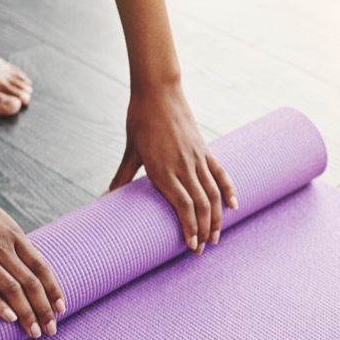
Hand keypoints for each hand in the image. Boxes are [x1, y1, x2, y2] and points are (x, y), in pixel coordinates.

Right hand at [0, 171, 64, 337]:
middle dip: (44, 309)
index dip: (54, 290)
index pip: (41, 267)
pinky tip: (9, 319)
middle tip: (52, 330)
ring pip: (12, 288)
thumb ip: (10, 241)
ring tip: (34, 332)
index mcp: (14, 235)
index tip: (62, 309)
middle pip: (31, 282)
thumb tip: (21, 263)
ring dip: (26, 313)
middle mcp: (2, 246)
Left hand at [109, 82, 237, 251]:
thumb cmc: (140, 120)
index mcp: (162, 170)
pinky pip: (220, 173)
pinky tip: (235, 206)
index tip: (191, 246)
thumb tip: (103, 198)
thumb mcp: (130, 151)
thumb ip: (121, 177)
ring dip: (217, 217)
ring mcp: (197, 158)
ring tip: (216, 237)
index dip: (190, 228)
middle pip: (201, 205)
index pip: (183, 206)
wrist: (158, 91)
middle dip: (204, 230)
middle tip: (202, 249)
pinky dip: (229, 190)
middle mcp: (183, 167)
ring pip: (213, 193)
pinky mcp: (205, 149)